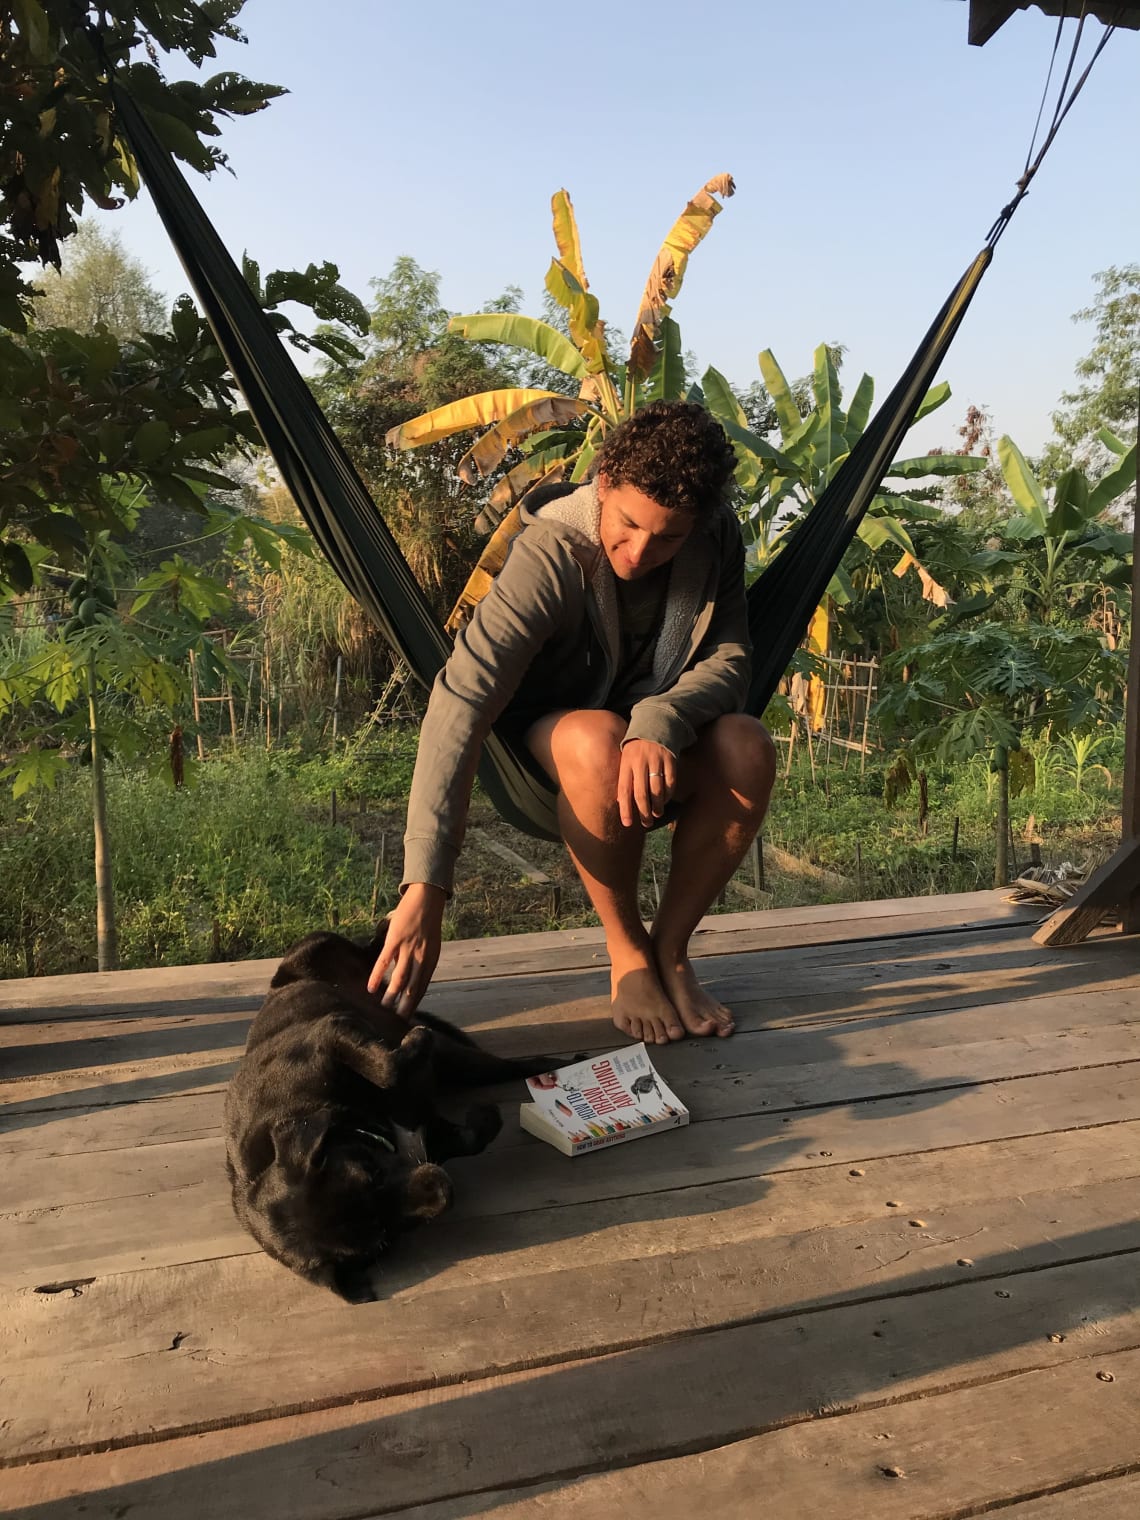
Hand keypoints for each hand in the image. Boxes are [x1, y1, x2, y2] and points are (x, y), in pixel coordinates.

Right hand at [367, 883, 445, 1016]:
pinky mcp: (396, 939)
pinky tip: (371, 988)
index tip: (409, 1018)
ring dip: (391, 994)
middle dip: (405, 1005)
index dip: (416, 1002)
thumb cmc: (428, 922)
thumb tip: (408, 976)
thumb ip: (420, 961)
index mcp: (431, 959)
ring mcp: (408, 948)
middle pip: (413, 986)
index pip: (423, 986)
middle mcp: (421, 957)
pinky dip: (377, 975)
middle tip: (398, 1021)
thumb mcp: (431, 945)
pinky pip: (384, 961)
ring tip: (384, 1008)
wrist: (427, 898)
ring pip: (399, 977)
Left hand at [617, 739, 676, 828]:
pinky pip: (670, 782)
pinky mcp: (671, 759)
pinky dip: (668, 794)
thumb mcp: (625, 758)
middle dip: (644, 812)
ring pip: (657, 790)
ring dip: (657, 806)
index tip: (627, 824)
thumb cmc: (636, 747)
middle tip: (646, 823)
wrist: (655, 724)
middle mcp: (640, 762)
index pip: (624, 790)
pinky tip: (665, 800)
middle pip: (641, 794)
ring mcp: (657, 760)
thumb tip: (620, 802)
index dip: (625, 809)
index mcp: (626, 762)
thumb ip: (624, 777)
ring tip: (656, 814)